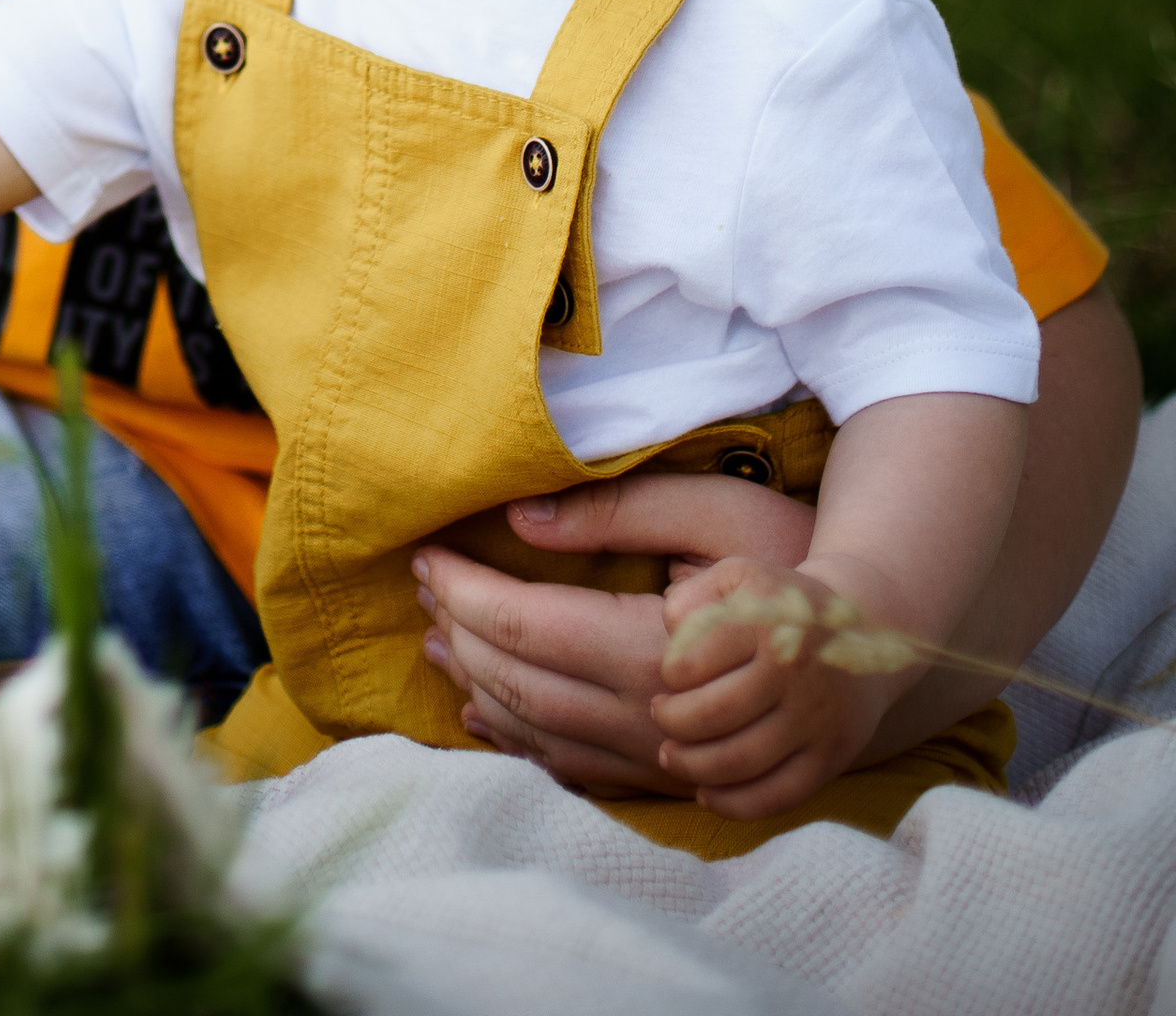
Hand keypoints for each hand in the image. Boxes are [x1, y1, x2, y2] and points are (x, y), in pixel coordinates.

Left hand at [413, 472, 818, 794]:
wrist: (872, 654)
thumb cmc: (790, 567)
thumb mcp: (711, 516)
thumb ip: (615, 514)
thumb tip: (522, 516)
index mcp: (654, 652)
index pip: (527, 625)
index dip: (465, 592)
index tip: (424, 556)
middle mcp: (652, 720)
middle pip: (522, 686)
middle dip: (460, 635)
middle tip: (421, 588)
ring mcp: (662, 762)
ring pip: (542, 737)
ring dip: (481, 688)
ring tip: (437, 640)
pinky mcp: (674, 778)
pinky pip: (578, 772)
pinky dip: (522, 743)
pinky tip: (490, 715)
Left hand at [655, 552, 911, 818]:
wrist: (867, 628)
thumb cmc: (780, 604)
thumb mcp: (738, 576)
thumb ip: (692, 595)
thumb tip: (668, 632)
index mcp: (764, 623)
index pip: (694, 660)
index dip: (669, 675)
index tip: (668, 676)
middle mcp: (793, 673)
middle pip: (715, 714)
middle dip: (673, 722)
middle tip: (660, 716)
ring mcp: (815, 720)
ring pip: (742, 761)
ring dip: (693, 766)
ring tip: (671, 756)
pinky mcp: (831, 758)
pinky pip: (779, 796)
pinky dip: (735, 805)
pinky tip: (706, 794)